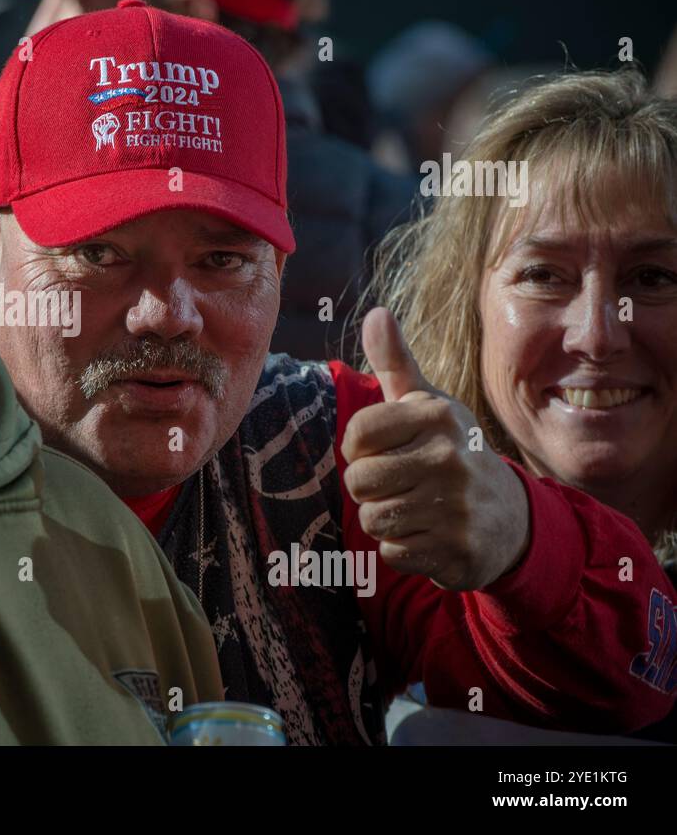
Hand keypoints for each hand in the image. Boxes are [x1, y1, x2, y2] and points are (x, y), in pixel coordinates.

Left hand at [341, 307, 530, 590]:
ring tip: (417, 508)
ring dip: (386, 520)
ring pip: (372, 519)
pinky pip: (391, 554)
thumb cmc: (451, 452)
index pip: (356, 435)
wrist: (511, 518)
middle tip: (403, 484)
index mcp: (437, 416)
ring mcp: (456, 506)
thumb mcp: (427, 406)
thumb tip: (375, 313)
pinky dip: (404, 549)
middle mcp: (448, 457)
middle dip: (372, 489)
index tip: (385, 449)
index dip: (359, 449)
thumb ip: (396, 363)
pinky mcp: (457, 551)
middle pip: (358, 481)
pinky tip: (431, 535)